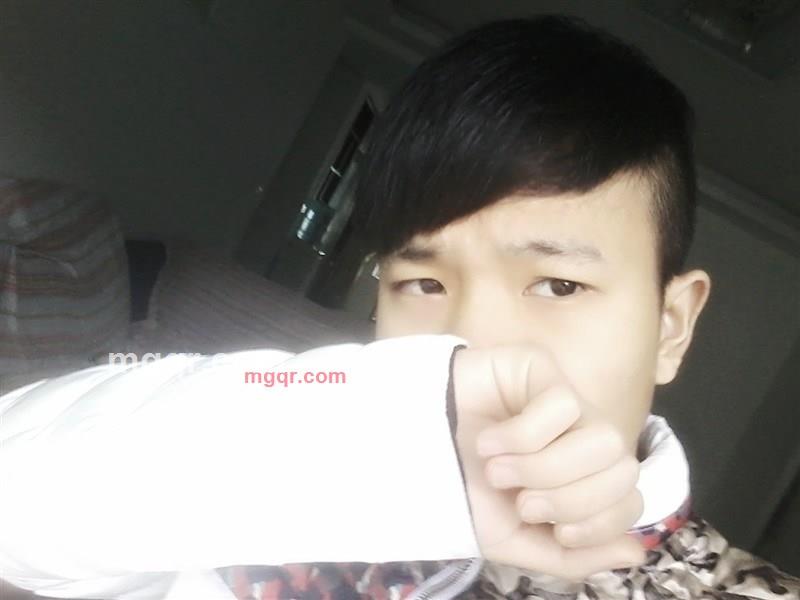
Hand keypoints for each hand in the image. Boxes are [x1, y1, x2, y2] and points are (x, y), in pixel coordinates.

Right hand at [453, 344, 645, 581]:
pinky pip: (561, 405)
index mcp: (584, 476)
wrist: (413, 454)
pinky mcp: (541, 367)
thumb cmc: (462, 491)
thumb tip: (636, 554)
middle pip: (623, 469)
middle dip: (569, 498)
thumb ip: (573, 555)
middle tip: (521, 499)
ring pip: (601, 437)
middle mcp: (582, 435)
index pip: (631, 499)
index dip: (600, 523)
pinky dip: (521, 435)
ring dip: (545, 468)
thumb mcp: (515, 540)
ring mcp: (565, 399)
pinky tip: (489, 441)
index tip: (554, 529)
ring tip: (498, 471)